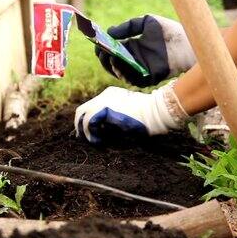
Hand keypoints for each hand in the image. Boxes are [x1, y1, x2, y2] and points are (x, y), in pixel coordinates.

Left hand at [74, 86, 188, 143]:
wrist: (155, 113)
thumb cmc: (146, 119)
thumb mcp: (124, 119)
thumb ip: (111, 123)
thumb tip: (98, 133)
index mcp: (110, 95)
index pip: (91, 108)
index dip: (86, 123)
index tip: (90, 135)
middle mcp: (104, 95)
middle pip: (82, 110)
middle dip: (80, 127)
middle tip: (85, 140)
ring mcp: (103, 99)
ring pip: (83, 115)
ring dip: (85, 131)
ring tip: (94, 142)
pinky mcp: (104, 107)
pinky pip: (89, 121)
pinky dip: (91, 132)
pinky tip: (98, 141)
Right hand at [96, 15, 195, 86]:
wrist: (187, 43)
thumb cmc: (169, 31)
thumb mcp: (146, 22)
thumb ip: (127, 27)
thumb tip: (109, 32)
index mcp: (132, 48)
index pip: (111, 51)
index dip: (102, 47)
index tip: (97, 42)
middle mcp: (133, 61)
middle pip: (111, 64)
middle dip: (104, 57)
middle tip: (101, 50)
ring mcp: (139, 71)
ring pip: (119, 72)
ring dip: (111, 65)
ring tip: (108, 55)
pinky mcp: (146, 79)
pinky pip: (130, 78)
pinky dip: (122, 71)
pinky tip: (118, 62)